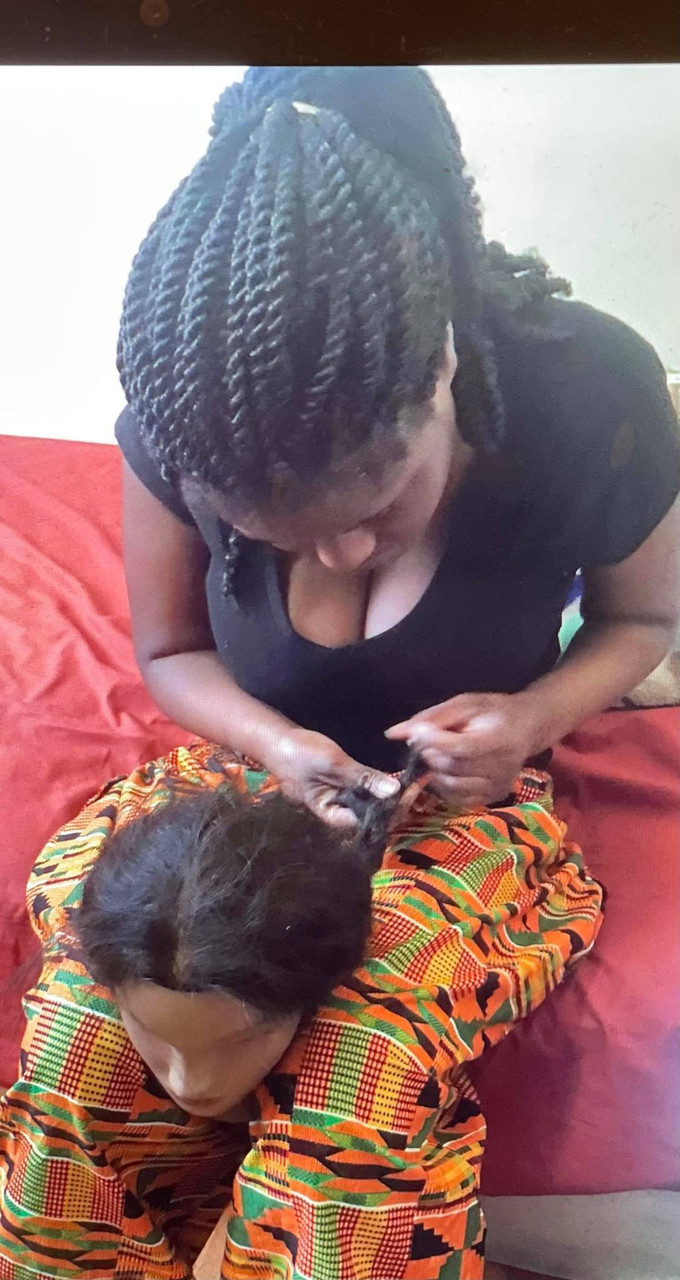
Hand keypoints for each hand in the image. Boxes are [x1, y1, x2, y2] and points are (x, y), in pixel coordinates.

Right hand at [269, 728, 400, 829]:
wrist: (275, 739)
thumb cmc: (299, 754)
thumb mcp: (334, 764)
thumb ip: (363, 778)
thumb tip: (394, 791)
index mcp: (330, 813)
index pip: (365, 822)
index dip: (389, 812)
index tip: (408, 796)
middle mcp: (335, 809)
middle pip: (368, 814)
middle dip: (392, 804)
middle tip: (415, 787)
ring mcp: (337, 796)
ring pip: (367, 802)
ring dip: (387, 794)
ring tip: (410, 783)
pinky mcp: (339, 783)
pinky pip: (362, 789)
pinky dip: (376, 784)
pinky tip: (392, 778)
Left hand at [385, 692, 540, 808]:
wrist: (528, 728)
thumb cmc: (493, 712)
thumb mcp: (464, 704)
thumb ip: (430, 718)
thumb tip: (393, 733)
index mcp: (497, 739)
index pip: (459, 748)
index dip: (433, 741)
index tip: (419, 730)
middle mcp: (501, 767)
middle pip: (451, 768)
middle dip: (431, 754)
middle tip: (429, 740)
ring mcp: (498, 786)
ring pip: (451, 786)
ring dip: (435, 771)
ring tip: (441, 754)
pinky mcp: (493, 797)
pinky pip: (457, 799)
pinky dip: (445, 786)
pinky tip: (449, 769)